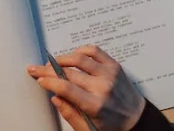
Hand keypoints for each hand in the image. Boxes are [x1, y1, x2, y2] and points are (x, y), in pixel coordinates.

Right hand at [28, 46, 145, 130]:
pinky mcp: (114, 65)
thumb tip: (55, 97)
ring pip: (79, 58)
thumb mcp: (88, 129)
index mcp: (95, 105)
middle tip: (37, 69)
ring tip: (52, 63)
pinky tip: (73, 55)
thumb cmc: (112, 125)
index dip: (49, 81)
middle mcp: (102, 87)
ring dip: (62, 58)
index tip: (39, 79)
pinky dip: (81, 50)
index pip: (66, 88)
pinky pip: (95, 50)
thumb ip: (70, 113)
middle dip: (49, 70)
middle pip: (69, 72)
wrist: (136, 118)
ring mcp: (109, 73)